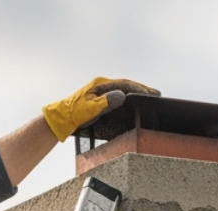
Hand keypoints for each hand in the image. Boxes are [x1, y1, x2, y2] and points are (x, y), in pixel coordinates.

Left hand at [42, 76, 160, 141]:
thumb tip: (123, 96)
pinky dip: (128, 97)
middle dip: (142, 89)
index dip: (139, 88)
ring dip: (136, 92)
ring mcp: (101, 91)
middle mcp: (102, 85)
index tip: (151, 93)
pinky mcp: (100, 99)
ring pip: (123, 89)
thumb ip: (105, 102)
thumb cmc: (73, 114)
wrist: (60, 119)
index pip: (124, 83)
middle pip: (126, 85)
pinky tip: (134, 101)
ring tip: (150, 96)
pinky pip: (118, 96)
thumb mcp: (89, 109)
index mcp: (100, 84)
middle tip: (157, 94)